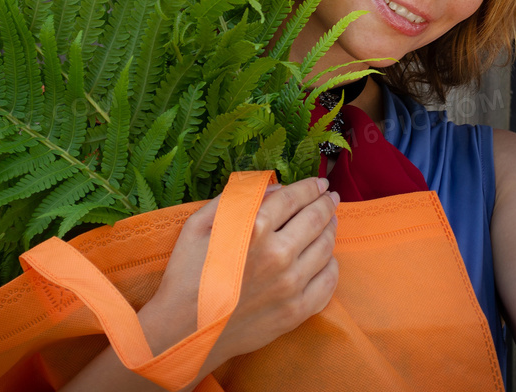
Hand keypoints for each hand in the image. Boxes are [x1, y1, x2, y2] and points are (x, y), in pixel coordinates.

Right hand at [141, 177, 339, 367]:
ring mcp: (291, 285)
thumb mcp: (199, 225)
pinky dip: (332, 264)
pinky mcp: (296, 312)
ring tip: (330, 221)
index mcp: (255, 229)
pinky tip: (328, 258)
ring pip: (326, 248)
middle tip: (330, 197)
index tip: (318, 183)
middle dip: (326, 203)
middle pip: (315, 219)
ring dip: (331, 229)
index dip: (309, 187)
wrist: (184, 333)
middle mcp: (279, 254)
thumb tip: (273, 190)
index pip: (294, 198)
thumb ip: (236, 200)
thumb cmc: (187, 276)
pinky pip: (328, 282)